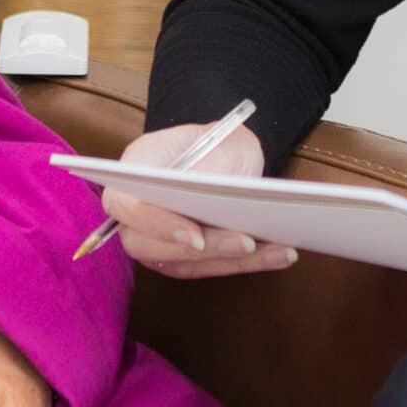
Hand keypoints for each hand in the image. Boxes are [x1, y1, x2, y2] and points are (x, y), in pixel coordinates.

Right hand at [100, 122, 297, 278]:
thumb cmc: (214, 143)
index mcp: (133, 171)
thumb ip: (209, 164)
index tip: (196, 235)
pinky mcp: (180, 258)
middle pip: (149, 246)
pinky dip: (246, 264)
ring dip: (232, 260)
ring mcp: (154, 239)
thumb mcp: (216, 139)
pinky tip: (280, 254)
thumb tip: (214, 193)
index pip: (126, 205)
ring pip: (183, 263)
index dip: (156, 223)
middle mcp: (134, 212)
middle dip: (204, 249)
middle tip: (246, 242)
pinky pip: (208, 268)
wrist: (223, 156)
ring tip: (278, 250)